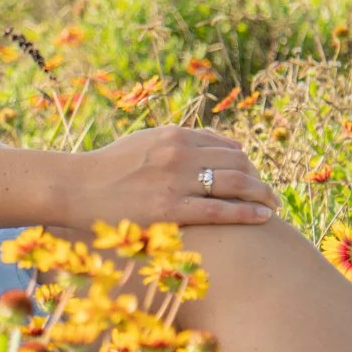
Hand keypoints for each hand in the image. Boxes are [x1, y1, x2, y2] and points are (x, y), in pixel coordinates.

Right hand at [65, 124, 279, 229]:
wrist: (77, 188)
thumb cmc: (109, 167)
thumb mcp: (144, 141)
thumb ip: (177, 141)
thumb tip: (214, 144)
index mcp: (174, 135)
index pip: (227, 146)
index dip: (246, 163)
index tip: (253, 178)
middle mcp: (179, 153)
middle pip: (238, 163)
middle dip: (259, 178)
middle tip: (270, 194)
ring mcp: (176, 181)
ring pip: (236, 183)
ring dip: (262, 194)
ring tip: (273, 206)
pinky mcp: (172, 209)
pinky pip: (221, 210)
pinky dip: (248, 212)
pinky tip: (264, 217)